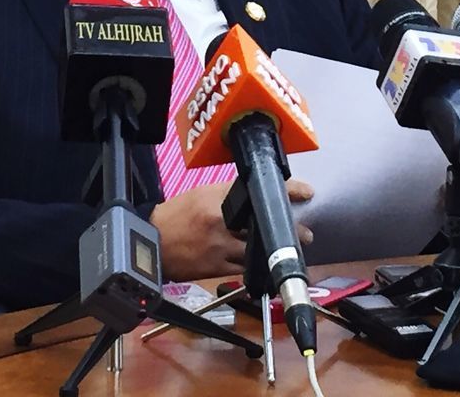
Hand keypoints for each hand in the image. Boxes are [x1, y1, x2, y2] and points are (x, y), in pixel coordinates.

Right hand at [150, 178, 315, 281]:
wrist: (152, 242)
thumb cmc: (176, 215)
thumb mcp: (201, 195)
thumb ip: (228, 194)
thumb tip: (257, 195)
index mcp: (217, 197)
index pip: (258, 191)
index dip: (286, 190)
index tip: (306, 192)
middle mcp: (221, 221)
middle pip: (264, 223)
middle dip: (289, 229)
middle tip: (306, 233)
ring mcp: (220, 246)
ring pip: (258, 249)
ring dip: (279, 252)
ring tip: (294, 252)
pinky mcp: (217, 267)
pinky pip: (245, 268)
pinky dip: (259, 266)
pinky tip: (268, 266)